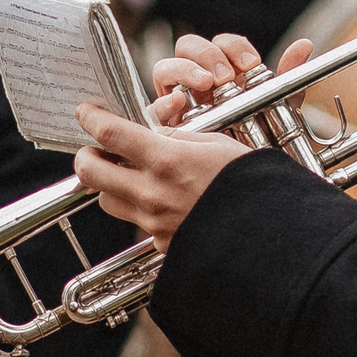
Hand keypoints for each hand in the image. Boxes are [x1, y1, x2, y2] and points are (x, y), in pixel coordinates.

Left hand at [72, 33, 315, 248]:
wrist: (270, 236)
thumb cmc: (251, 183)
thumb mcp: (217, 145)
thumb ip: (177, 137)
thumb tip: (151, 132)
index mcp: (167, 159)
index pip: (109, 133)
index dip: (90, 118)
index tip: (85, 112)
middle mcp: (152, 193)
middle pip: (90, 172)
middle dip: (86, 156)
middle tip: (95, 149)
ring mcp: (154, 223)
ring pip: (107, 200)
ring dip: (109, 186)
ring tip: (128, 176)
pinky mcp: (163, 245)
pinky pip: (137, 224)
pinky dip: (140, 210)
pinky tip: (160, 202)